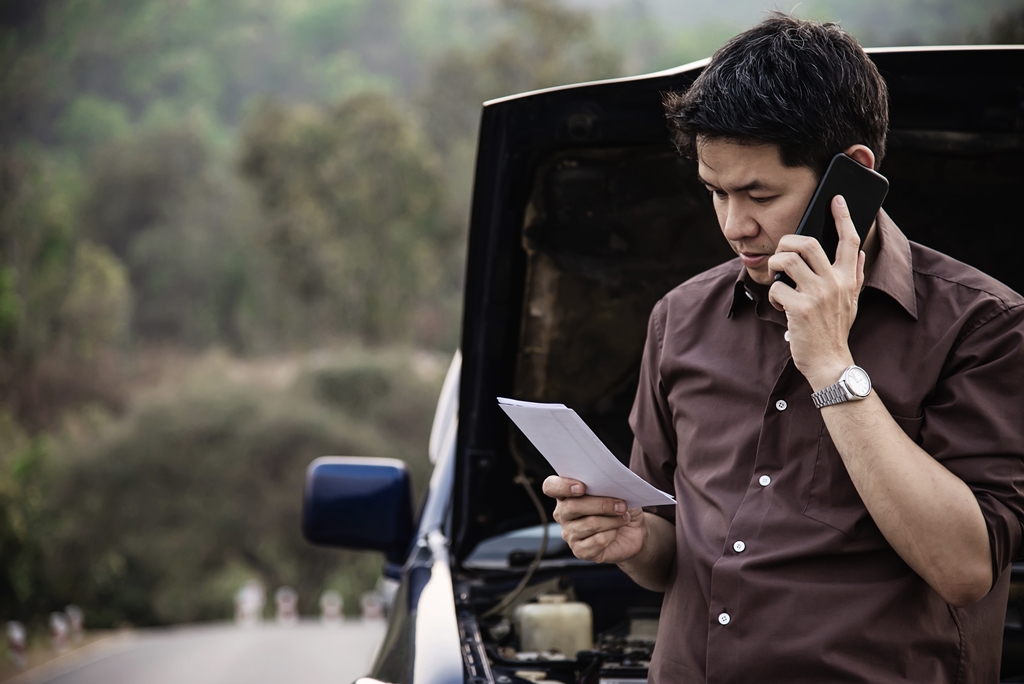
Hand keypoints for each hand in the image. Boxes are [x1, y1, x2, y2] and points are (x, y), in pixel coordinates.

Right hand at [542, 476, 645, 563]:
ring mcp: (569, 534)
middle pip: (572, 506)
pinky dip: (612, 535)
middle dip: (602, 504)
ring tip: (623, 517)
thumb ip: (610, 482)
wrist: (633, 531)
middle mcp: (563, 514)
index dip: (562, 486)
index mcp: (566, 493)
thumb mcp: (618, 490)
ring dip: (612, 520)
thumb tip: (613, 481)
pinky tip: (615, 532)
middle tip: (621, 505)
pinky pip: (597, 541)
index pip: (551, 487)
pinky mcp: (580, 551)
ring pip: (590, 524)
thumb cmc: (621, 506)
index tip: (581, 487)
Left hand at [767, 195, 865, 389]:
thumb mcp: (851, 301)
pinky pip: (776, 287)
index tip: (835, 199)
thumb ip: (853, 275)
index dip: (842, 216)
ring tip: (779, 280)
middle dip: (786, 241)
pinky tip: (781, 306)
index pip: (848, 240)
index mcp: (847, 278)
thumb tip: (859, 252)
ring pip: (786, 260)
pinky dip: (773, 295)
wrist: (829, 361)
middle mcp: (835, 282)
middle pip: (807, 243)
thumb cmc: (835, 330)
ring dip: (775, 266)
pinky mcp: (800, 308)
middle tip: (781, 251)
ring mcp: (818, 294)